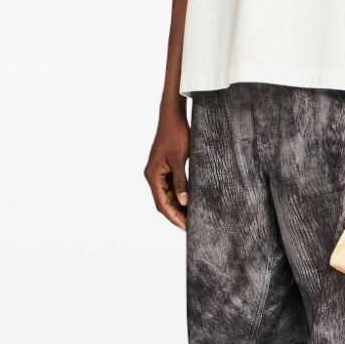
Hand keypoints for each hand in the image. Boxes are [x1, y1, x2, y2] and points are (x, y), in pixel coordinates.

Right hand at [144, 106, 190, 229]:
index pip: (162, 203)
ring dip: (178, 206)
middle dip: (176, 214)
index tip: (185, 227)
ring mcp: (158, 172)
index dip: (173, 217)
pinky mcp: (165, 168)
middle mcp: (153, 176)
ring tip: (192, 217)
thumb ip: (181, 182)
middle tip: (191, 226)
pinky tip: (190, 202)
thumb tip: (183, 202)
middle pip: (163, 202)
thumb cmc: (176, 134)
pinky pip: (171, 186)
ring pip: (167, 195)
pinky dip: (179, 196)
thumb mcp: (180, 159)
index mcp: (153, 175)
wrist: (173, 116)